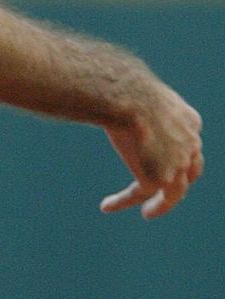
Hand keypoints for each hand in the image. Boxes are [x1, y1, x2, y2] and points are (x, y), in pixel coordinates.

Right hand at [100, 88, 203, 218]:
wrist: (127, 95)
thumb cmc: (125, 85)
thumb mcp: (140, 88)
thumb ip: (135, 96)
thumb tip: (111, 85)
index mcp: (189, 120)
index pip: (190, 144)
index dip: (179, 156)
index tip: (166, 163)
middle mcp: (190, 144)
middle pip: (188, 172)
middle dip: (177, 183)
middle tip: (164, 193)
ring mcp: (177, 164)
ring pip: (172, 192)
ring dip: (160, 205)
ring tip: (148, 213)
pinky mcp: (158, 178)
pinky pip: (140, 195)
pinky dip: (124, 202)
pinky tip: (107, 205)